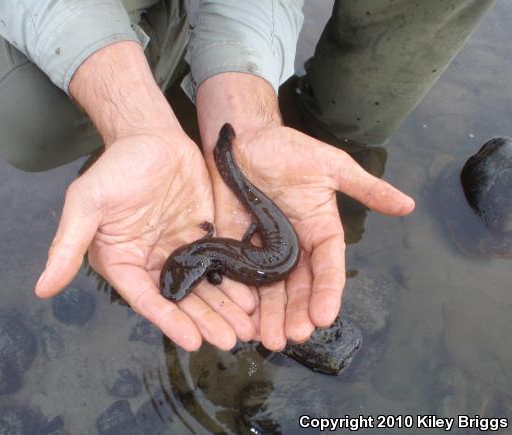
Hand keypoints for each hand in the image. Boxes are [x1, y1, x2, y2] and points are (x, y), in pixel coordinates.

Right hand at [35, 129, 255, 350]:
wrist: (150, 137)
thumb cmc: (115, 168)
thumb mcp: (86, 204)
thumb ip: (67, 246)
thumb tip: (41, 288)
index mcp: (124, 262)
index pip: (148, 300)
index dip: (171, 322)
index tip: (194, 341)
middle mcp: (153, 263)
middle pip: (183, 300)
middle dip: (206, 321)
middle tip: (231, 340)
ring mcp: (181, 250)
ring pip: (205, 287)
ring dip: (225, 309)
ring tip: (246, 329)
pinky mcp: (203, 236)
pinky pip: (220, 263)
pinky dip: (235, 281)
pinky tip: (252, 298)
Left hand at [209, 125, 414, 349]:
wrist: (242, 141)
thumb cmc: (288, 149)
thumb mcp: (331, 166)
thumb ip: (366, 188)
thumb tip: (409, 205)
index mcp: (319, 232)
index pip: (327, 268)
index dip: (328, 292)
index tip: (325, 316)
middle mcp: (293, 248)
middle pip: (298, 287)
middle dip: (297, 313)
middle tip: (294, 336)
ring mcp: (263, 250)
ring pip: (269, 290)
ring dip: (271, 316)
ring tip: (270, 340)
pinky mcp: (234, 247)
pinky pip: (238, 277)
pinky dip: (241, 299)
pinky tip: (241, 319)